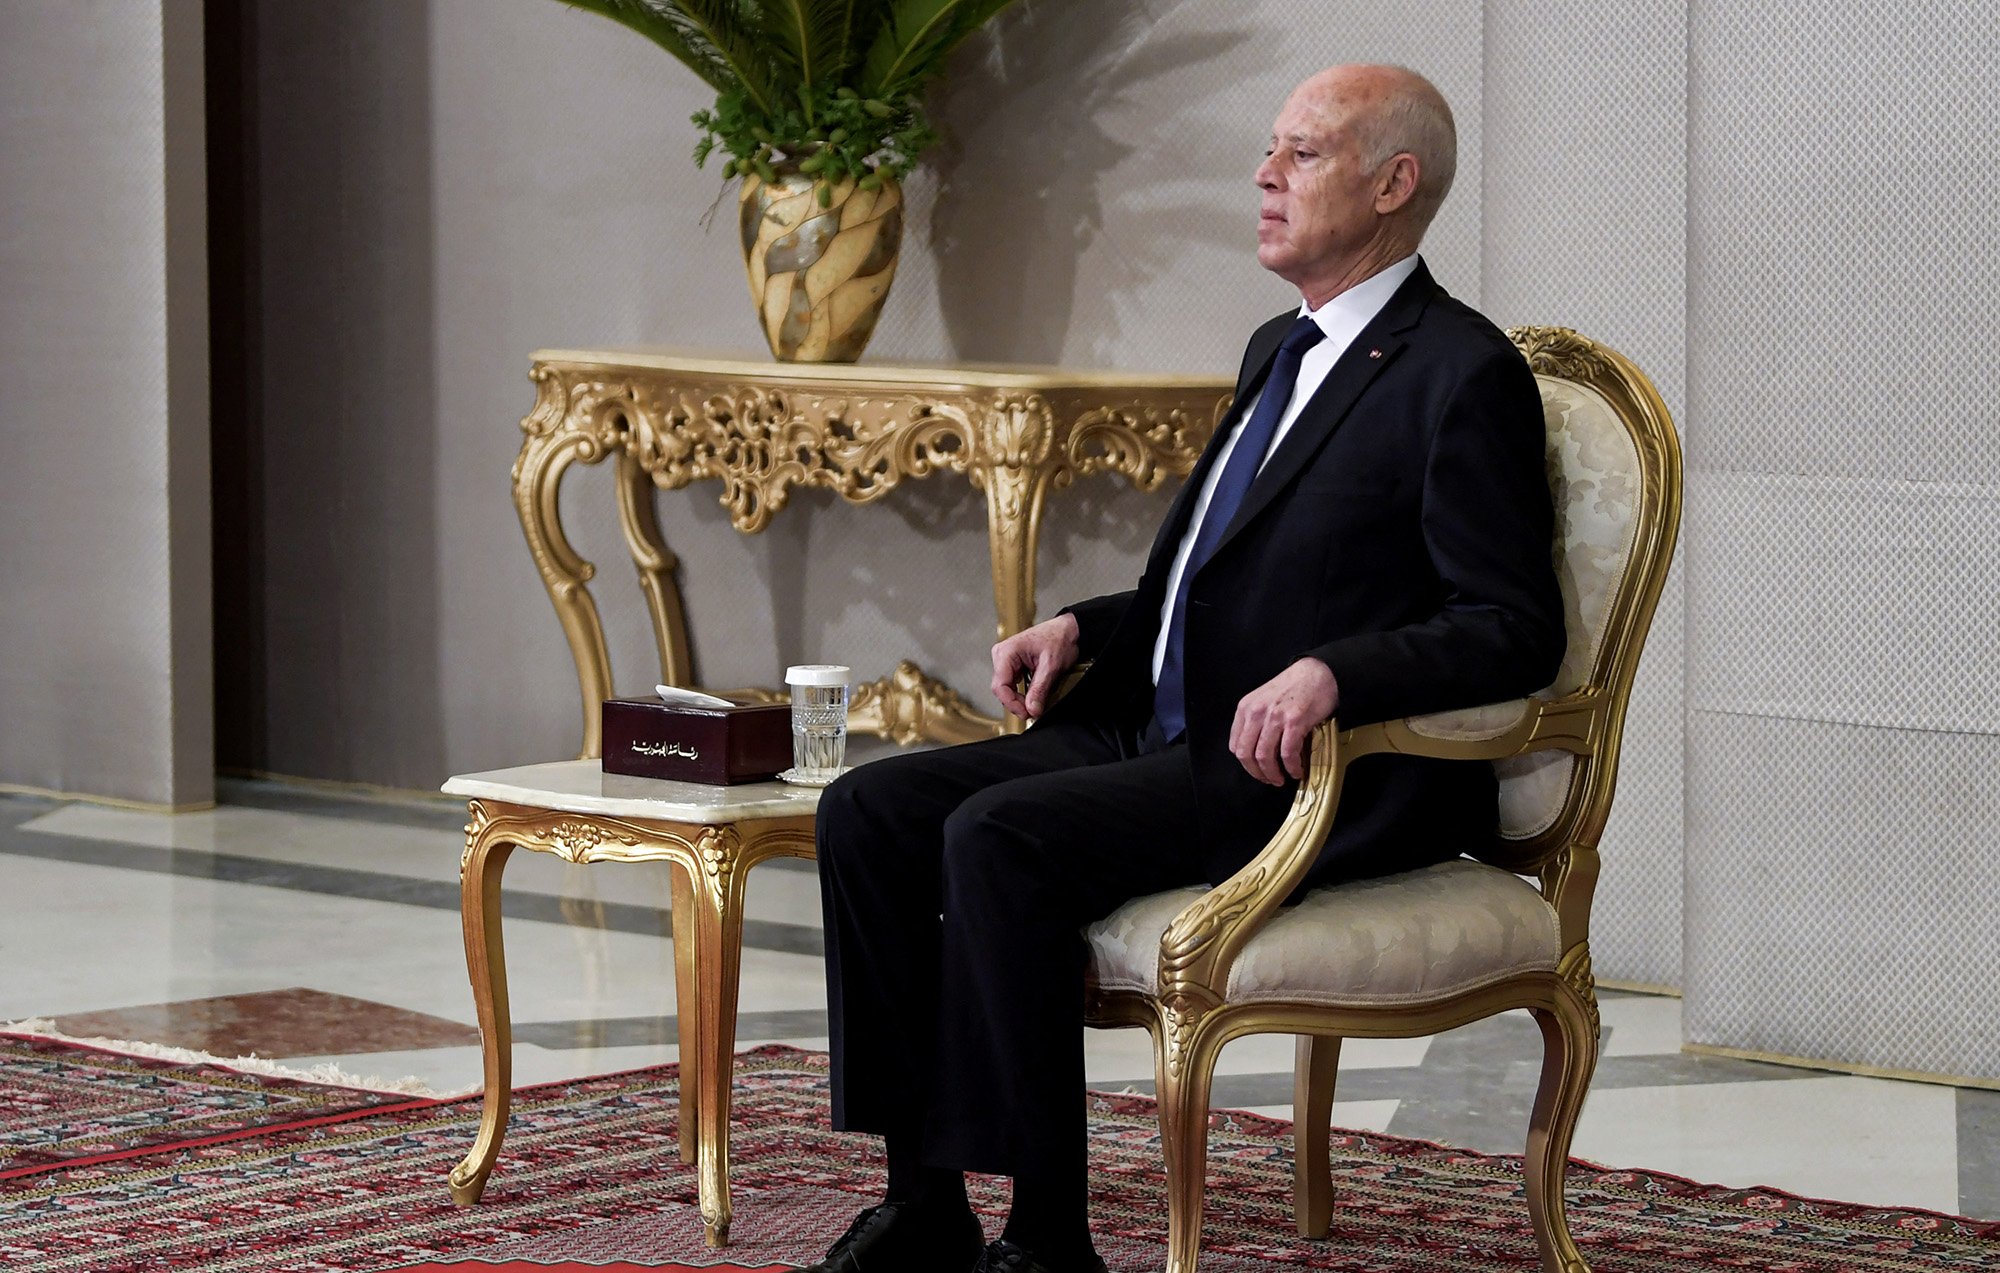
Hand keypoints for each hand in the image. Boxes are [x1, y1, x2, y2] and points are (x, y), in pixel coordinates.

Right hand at [990, 613, 1081, 720]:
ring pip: (1007, 689)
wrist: (1069, 630)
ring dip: (1020, 699)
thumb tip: (1032, 709)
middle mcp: (1002, 655)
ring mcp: (1007, 660)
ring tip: (1036, 703)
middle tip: (1034, 711)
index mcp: (1006, 652)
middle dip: (1017, 703)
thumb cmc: (1059, 638)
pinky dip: (1023, 693)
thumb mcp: (1051, 666)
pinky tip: (1034, 695)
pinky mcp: (1014, 665)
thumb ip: (1040, 689)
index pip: (1000, 686)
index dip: (1012, 703)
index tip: (1026, 713)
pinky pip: (1013, 684)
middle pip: (1002, 689)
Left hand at [1230, 658, 1338, 784]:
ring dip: (1273, 774)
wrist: (1319, 673)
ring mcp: (1274, 717)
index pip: (1235, 745)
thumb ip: (1256, 722)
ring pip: (1264, 757)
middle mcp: (1256, 712)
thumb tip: (1257, 751)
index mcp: (1246, 708)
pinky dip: (1291, 767)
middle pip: (1246, 754)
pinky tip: (1296, 770)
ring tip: (1282, 778)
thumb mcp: (1264, 700)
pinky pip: (1287, 753)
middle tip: (1269, 779)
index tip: (1257, 770)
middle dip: (1257, 773)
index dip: (1246, 764)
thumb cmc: (1294, 688)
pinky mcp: (1294, 722)